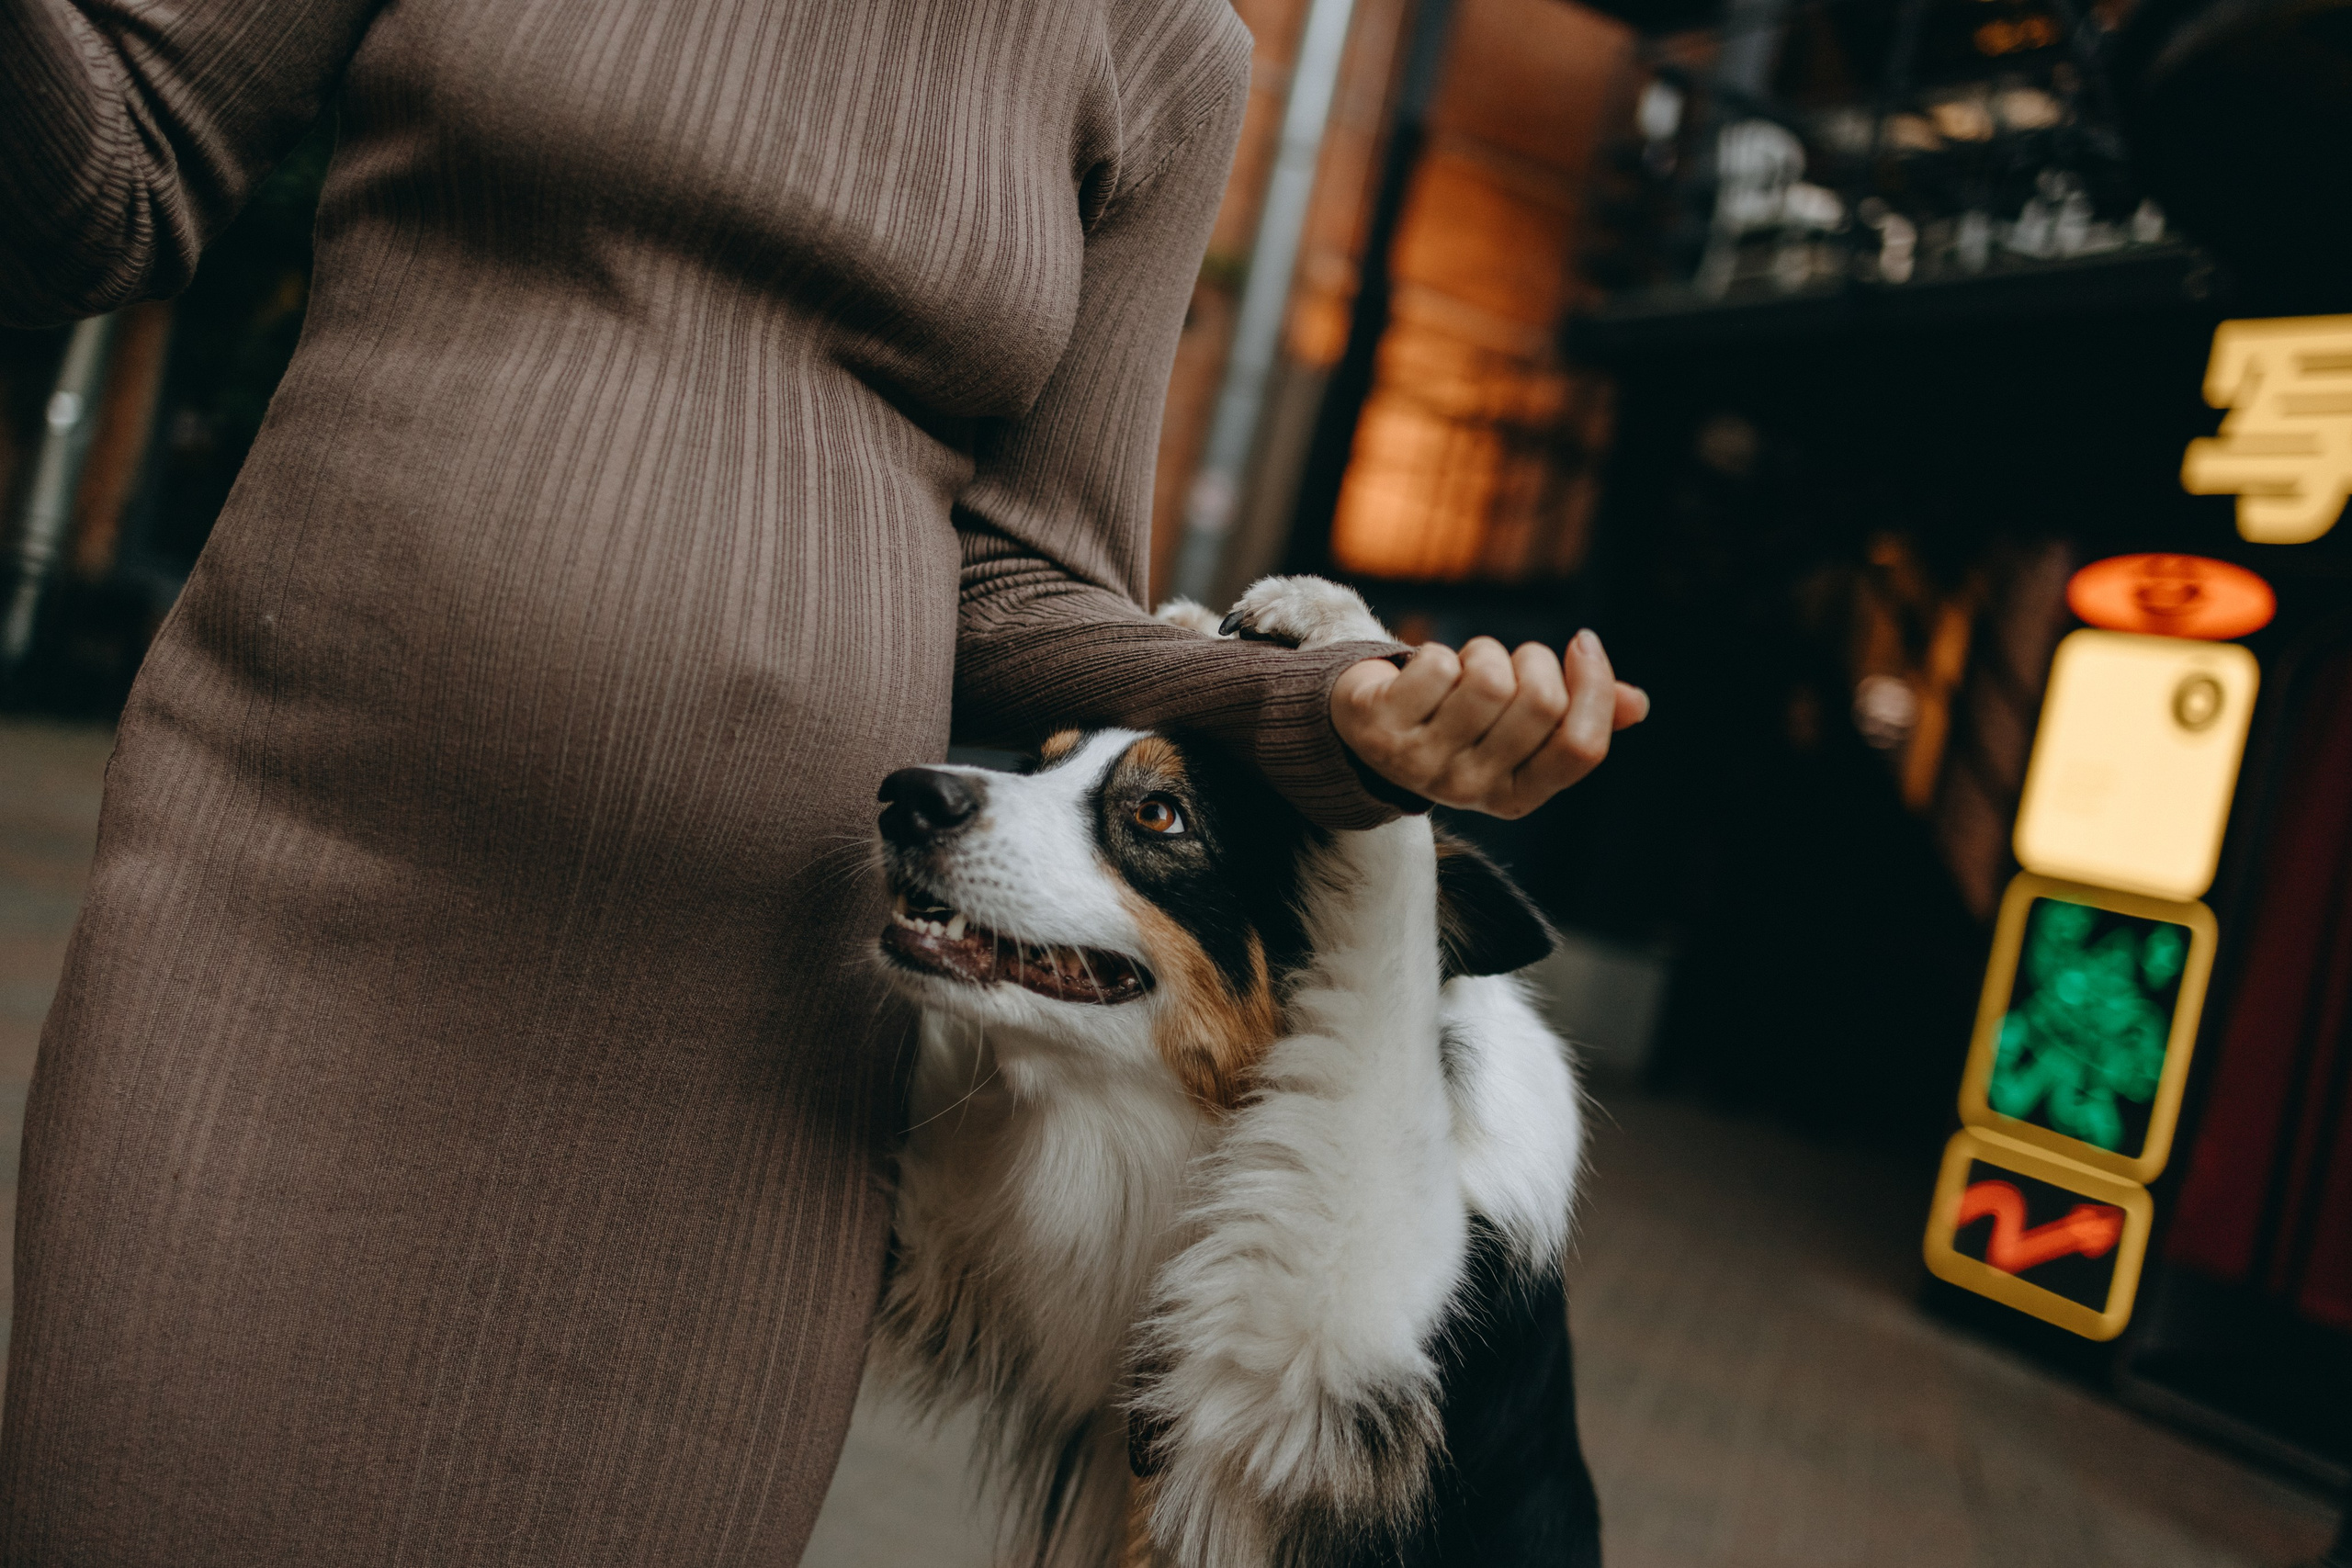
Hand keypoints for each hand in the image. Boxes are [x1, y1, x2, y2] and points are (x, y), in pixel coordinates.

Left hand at [1331, 630, 1648, 818]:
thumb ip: (1579, 717)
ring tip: (1463, 669)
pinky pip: (1437, 665)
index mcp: (1516, 796)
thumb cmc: (1459, 721)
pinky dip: (1437, 653)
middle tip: (1510, 661)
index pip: (1581, 748)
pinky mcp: (1380, 728)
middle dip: (1533, 659)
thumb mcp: (1519, 729)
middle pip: (1541, 703)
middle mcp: (1470, 790)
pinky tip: (1422, 676)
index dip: (1594, 687)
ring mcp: (1420, 764)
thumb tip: (1637, 704)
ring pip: (1489, 679)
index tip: (1583, 644)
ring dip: (1482, 652)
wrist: (1367, 728)